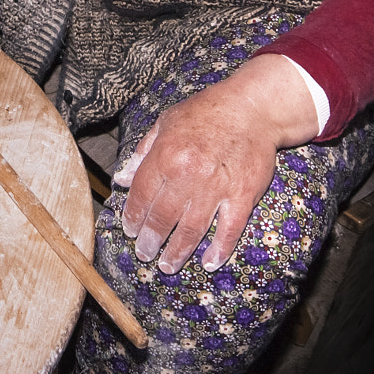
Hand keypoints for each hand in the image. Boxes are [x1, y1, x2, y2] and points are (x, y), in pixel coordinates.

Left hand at [113, 54, 322, 274]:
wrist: (253, 107)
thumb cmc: (206, 112)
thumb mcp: (165, 123)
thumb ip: (142, 153)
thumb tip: (120, 179)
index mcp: (166, 156)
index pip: (142, 196)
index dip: (133, 217)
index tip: (130, 230)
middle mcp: (189, 175)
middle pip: (163, 218)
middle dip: (150, 241)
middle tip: (144, 254)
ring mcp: (217, 188)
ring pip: (192, 230)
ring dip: (178, 252)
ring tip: (167, 266)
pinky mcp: (243, 196)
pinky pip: (229, 230)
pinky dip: (219, 250)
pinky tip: (209, 263)